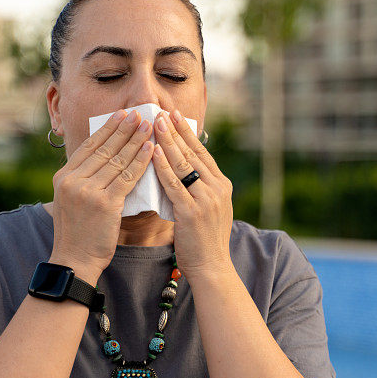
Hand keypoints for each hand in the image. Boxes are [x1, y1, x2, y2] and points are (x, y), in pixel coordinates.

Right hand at [49, 109, 153, 281]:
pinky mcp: (104, 203)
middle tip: (139, 113)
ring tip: (149, 127)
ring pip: (117, 160)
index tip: (121, 114)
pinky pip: (127, 177)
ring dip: (136, 141)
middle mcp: (73, 180)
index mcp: (64, 176)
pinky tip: (151, 150)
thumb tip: (106, 158)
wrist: (75, 259)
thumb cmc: (79, 231)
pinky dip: (141, 161)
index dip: (107, 129)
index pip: (89, 146)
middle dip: (124, 129)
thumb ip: (85, 179)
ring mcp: (87, 191)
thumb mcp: (73, 200)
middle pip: (104, 149)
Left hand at [151, 109, 233, 280]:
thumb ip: (198, 189)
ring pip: (184, 164)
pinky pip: (175, 184)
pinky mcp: (193, 212)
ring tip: (155, 122)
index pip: (202, 152)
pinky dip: (164, 166)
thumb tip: (180, 169)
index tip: (174, 114)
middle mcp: (217, 188)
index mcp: (222, 185)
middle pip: (193, 153)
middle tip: (162, 110)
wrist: (212, 268)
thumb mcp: (208, 209)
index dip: (187, 132)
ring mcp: (207, 199)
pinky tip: (154, 152)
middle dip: (176, 130)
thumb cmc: (204, 241)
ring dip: (168, 141)